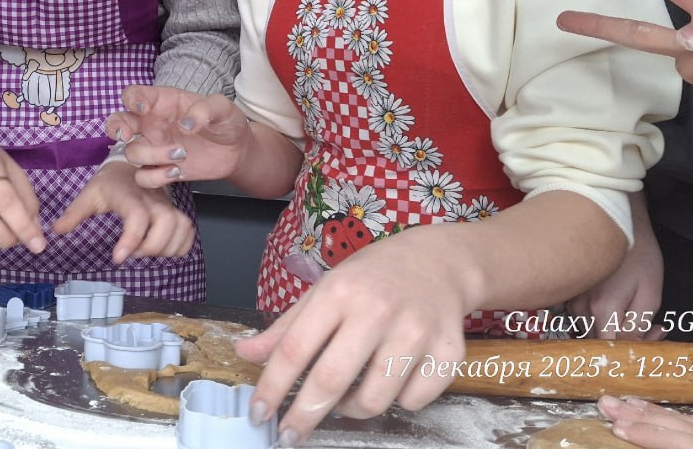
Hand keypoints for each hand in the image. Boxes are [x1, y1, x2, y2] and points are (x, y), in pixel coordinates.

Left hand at [54, 161, 195, 263]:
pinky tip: (161, 250)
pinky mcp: (176, 211)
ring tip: (144, 251)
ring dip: (166, 248)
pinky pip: (188, 231)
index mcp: (128, 195)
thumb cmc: (110, 183)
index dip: (131, 239)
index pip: (137, 215)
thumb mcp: (89, 195)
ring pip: (181, 227)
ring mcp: (167, 204)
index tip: (118, 257)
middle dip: (151, 246)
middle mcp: (152, 199)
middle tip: (132, 253)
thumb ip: (74, 214)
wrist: (131, 165)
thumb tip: (55, 231)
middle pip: (166, 222)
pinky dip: (180, 246)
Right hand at [106, 85, 252, 188]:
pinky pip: (143, 176)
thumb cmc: (226, 122)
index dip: (132, 99)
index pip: (134, 94)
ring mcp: (154, 147)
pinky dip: (155, 177)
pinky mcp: (160, 169)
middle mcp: (152, 124)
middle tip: (127, 135)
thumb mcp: (223, 108)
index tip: (143, 109)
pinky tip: (176, 172)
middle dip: (116, 127)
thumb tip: (187, 125)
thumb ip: (206, 109)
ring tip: (181, 154)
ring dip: (151, 155)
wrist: (236, 150)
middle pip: (118, 121)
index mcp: (163, 102)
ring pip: (131, 152)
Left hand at [238, 230, 471, 442]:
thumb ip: (286, 326)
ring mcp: (415, 332)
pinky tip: (392, 380)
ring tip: (347, 397)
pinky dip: (398, 401)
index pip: (295, 348)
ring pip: (375, 400)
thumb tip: (244, 353)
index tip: (258, 414)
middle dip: (304, 415)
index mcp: (339, 292)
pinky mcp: (448, 353)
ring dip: (352, 410)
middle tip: (291, 434)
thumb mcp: (325, 289)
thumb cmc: (372, 277)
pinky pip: (414, 401)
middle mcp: (376, 311)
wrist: (438, 262)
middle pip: (332, 379)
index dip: (272, 386)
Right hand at [567, 199, 664, 340]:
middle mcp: (581, 306)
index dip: (634, 348)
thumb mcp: (650, 292)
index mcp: (603, 308)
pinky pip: (583, 315)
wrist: (614, 222)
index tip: (653, 337)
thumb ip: (639, 325)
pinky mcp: (569, 291)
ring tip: (636, 309)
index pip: (613, 346)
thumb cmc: (638, 255)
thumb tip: (633, 347)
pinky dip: (600, 316)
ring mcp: (571, 298)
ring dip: (613, 326)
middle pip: (601, 339)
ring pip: (591, 328)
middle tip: (652, 325)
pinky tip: (616, 302)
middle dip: (626, 338)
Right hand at [599, 395, 692, 447]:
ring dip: (657, 412)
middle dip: (642, 415)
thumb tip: (648, 440)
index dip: (648, 434)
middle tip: (608, 403)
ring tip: (627, 402)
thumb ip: (684, 446)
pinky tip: (670, 415)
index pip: (683, 442)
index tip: (618, 427)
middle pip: (683, 426)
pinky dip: (684, 418)